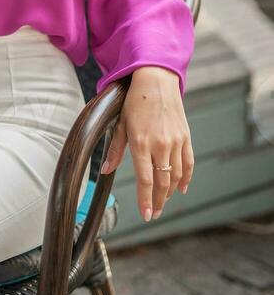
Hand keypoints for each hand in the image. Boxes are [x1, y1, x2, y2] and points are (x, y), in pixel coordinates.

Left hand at [99, 66, 193, 222]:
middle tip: (154, 213)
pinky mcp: (185, 137)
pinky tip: (181, 188)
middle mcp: (160, 144)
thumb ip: (115, 149)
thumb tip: (106, 170)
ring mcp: (175, 141)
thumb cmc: (134, 101)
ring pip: (175, 175)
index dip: (145, 200)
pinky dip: (186, 178)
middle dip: (158, 201)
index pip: (145, 179)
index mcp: (141, 142)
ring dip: (169, 192)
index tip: (146, 215)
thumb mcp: (121, 123)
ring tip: (162, 202)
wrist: (156, 80)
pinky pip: (188, 163)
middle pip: (161, 181)